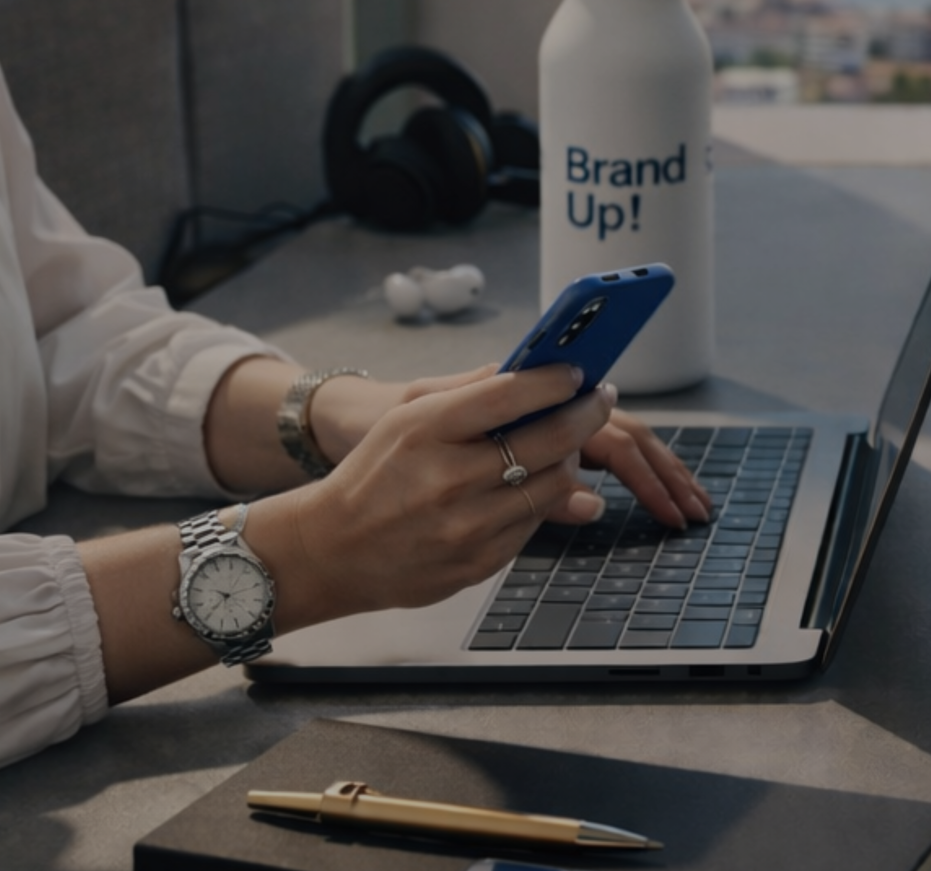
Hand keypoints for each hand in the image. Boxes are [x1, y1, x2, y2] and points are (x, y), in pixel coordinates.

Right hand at [261, 364, 610, 620]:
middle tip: (600, 398)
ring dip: (571, 459)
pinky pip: (534, 522)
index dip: (555, 381)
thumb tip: (524, 366)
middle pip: (548, 440)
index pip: (510, 396)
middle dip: (585, 414)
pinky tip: (537, 482)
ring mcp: (466, 526)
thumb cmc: (372, 475)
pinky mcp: (478, 563)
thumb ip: (467, 391)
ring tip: (569, 442)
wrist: (330, 550)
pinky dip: (543, 498)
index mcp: (426, 431)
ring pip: (554, 484)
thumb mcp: (404, 417)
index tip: (578, 373)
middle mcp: (449, 479)